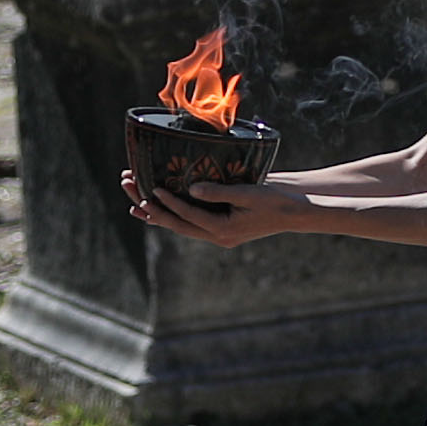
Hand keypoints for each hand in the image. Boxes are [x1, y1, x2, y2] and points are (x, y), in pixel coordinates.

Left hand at [125, 171, 291, 249]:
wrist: (293, 212)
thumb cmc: (274, 200)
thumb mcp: (247, 193)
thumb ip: (218, 191)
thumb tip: (190, 188)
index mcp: (223, 230)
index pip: (189, 216)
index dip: (170, 202)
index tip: (153, 188)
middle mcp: (217, 236)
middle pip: (178, 225)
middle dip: (153, 210)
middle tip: (133, 192)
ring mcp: (217, 234)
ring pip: (181, 226)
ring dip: (158, 214)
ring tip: (135, 202)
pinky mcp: (219, 227)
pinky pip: (190, 223)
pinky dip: (173, 216)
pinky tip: (157, 208)